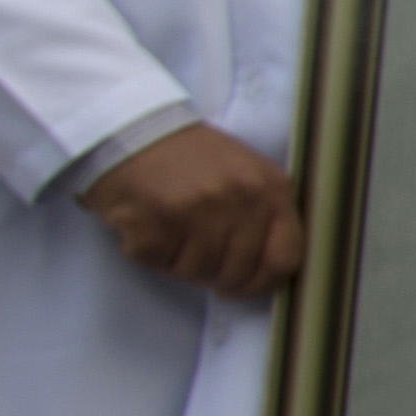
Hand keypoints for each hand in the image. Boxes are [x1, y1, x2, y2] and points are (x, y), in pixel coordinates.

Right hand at [81, 121, 303, 298]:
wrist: (130, 128)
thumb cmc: (188, 156)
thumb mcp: (246, 173)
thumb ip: (263, 216)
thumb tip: (267, 272)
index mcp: (271, 188)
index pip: (285, 258)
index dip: (264, 283)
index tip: (243, 287)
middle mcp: (239, 199)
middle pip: (238, 273)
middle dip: (215, 276)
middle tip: (194, 256)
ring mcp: (198, 210)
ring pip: (197, 272)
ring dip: (178, 263)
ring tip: (167, 232)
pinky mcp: (156, 221)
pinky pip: (158, 262)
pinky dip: (147, 253)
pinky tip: (144, 225)